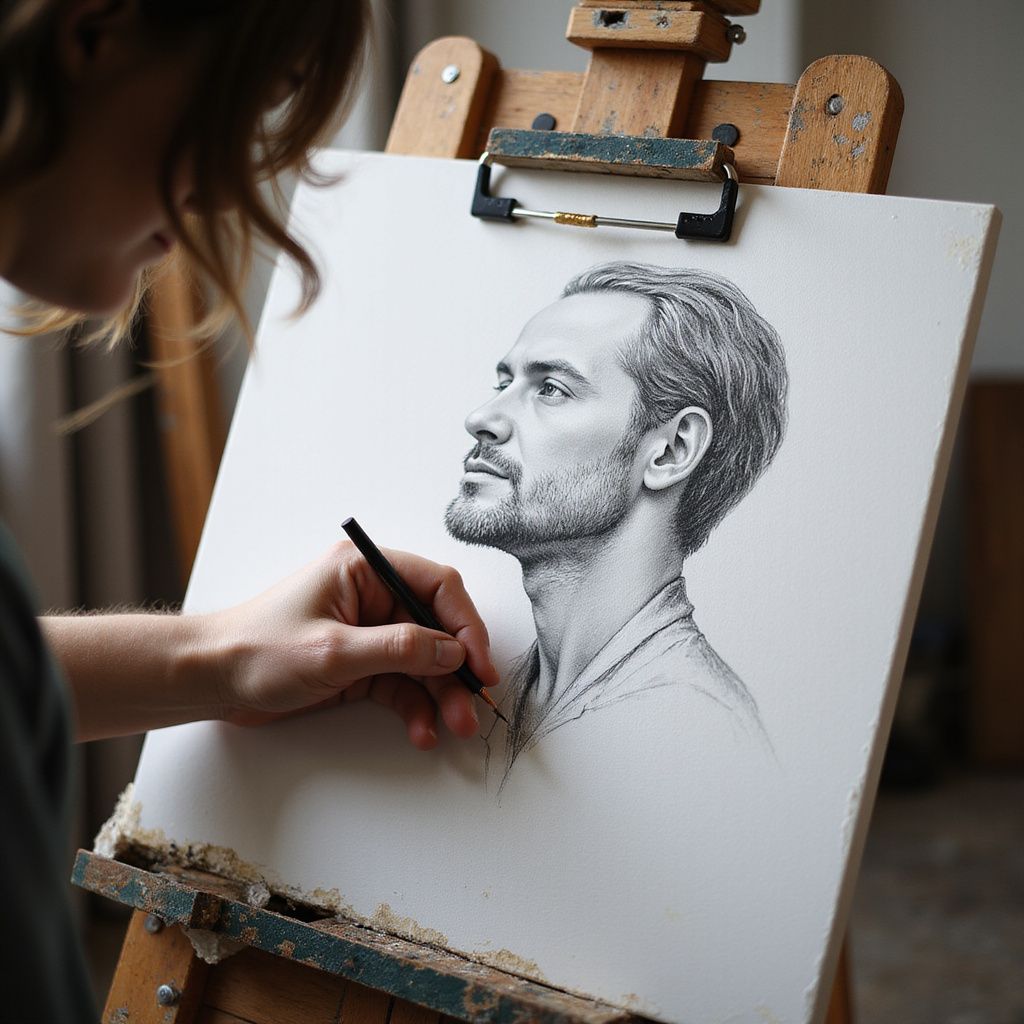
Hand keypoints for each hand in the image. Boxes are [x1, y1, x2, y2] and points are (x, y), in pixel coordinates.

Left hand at [206, 541, 499, 748]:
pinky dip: (415, 707)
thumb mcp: (333, 650)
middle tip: (472, 707)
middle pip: (436, 628)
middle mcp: (373, 596)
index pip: (437, 586)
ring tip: (454, 727)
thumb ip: (399, 649)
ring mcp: (368, 632)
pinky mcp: (361, 665)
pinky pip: (402, 684)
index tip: (478, 664)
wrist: (210, 682)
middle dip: (456, 670)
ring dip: (441, 695)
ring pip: (424, 662)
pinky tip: (421, 730)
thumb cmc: (256, 650)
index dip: (465, 625)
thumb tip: (453, 652)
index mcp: (365, 570)